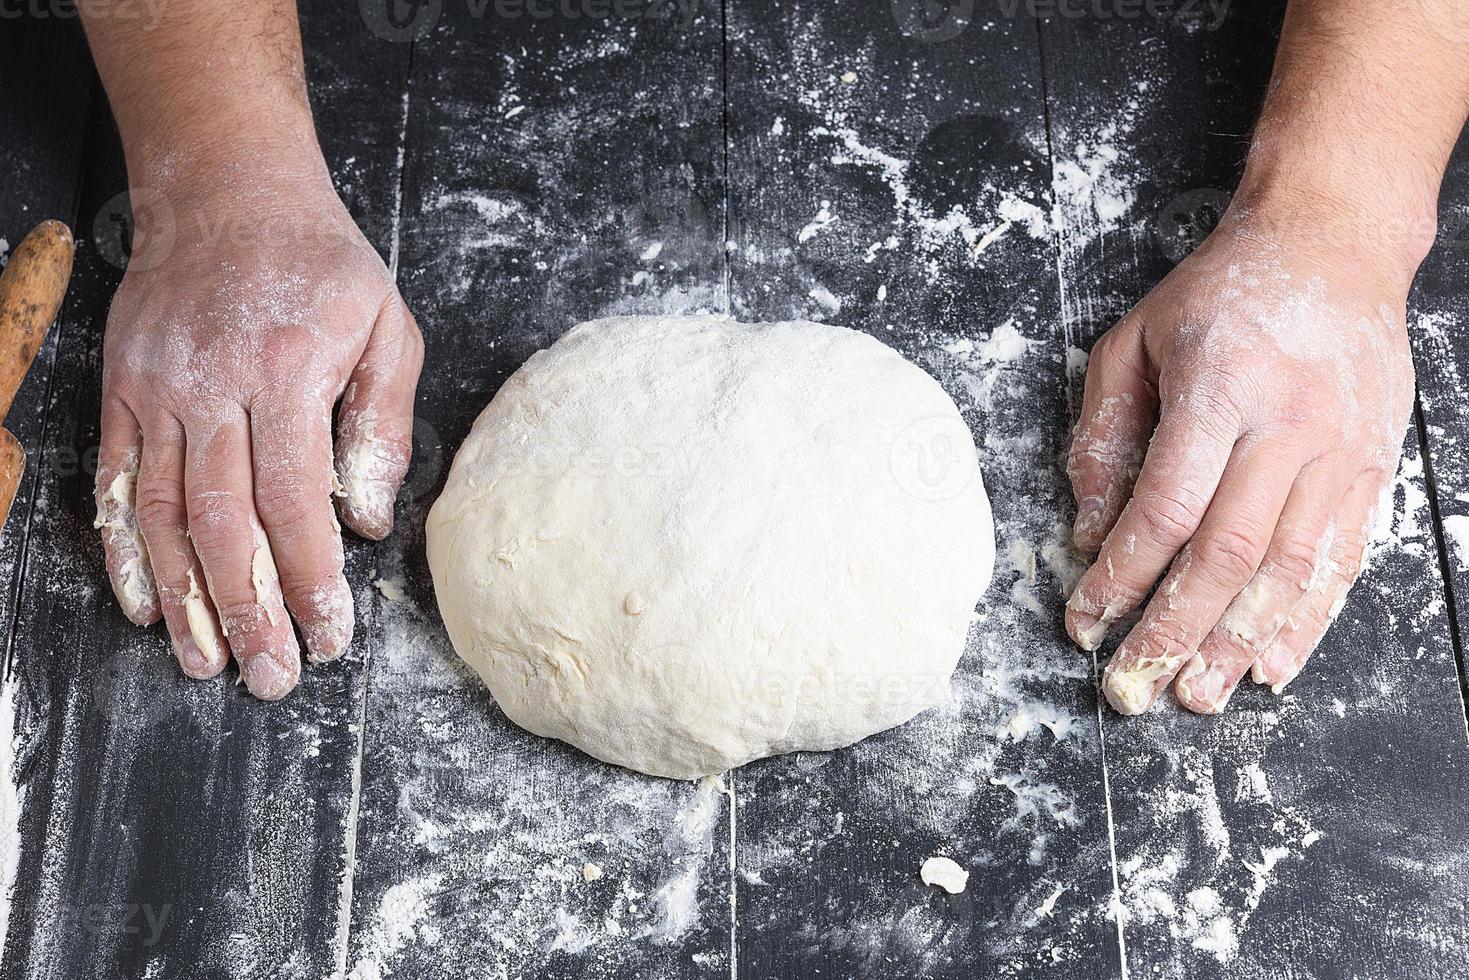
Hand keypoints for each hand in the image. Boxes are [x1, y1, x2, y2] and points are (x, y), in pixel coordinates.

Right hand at [93, 170, 423, 699]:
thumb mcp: (387, 327)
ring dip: (184, 601)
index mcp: (286, 375)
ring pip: (163, 515)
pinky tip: (142, 604)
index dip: (309, 580)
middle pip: (224, 525)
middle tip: (270, 679)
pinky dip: (126, 551)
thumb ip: (382, 425)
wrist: (227, 190)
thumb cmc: (322, 265)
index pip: (295, 503)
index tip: (327, 637)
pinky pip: (117, 482)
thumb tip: (364, 520)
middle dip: (248, 612)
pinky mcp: (121, 390)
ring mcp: (155, 390)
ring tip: (206, 664)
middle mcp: (211, 388)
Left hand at [1064, 202, 1415, 713]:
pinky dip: (1306, 620)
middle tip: (1134, 686)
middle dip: (1174, 631)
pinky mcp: (1373, 469)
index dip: (1120, 577)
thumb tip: (1087, 533)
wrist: (1334, 246)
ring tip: (1198, 697)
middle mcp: (1288, 425)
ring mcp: (1341, 451)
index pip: (1164, 509)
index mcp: (1219, 387)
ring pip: (1290, 569)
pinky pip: (1341, 560)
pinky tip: (1272, 665)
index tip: (1084, 621)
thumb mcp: (1133, 344)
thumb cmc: (1220, 294)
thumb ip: (1105, 437)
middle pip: (1227, 553)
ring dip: (1239, 643)